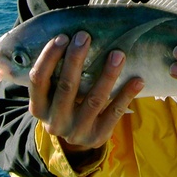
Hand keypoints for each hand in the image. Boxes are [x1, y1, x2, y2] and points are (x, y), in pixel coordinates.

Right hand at [28, 31, 143, 154]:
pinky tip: (137, 80)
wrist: (76, 142)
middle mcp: (55, 121)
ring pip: (94, 100)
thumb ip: (58, 74)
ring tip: (118, 54)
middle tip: (85, 36)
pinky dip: (126, 95)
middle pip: (66, 87)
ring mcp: (76, 131)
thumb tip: (73, 35)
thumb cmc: (66, 105)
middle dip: (75, 59)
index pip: (38, 80)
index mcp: (39, 107)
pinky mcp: (97, 136)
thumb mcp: (54, 95)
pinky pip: (114, 113)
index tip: (63, 36)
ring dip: (107, 75)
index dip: (48, 57)